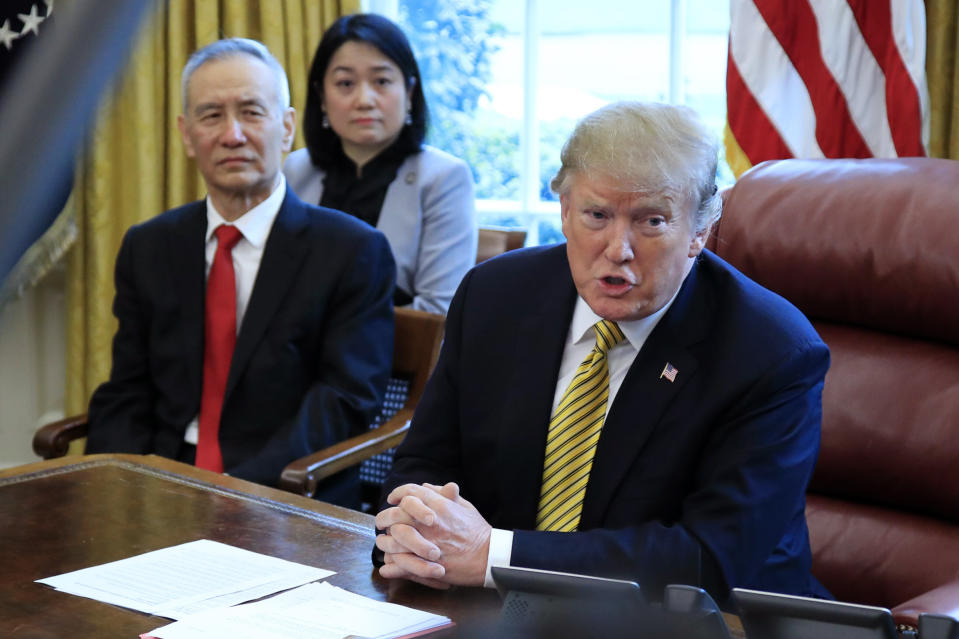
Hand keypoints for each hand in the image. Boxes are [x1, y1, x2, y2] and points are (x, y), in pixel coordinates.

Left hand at [375, 482, 490, 587]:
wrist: (488, 556)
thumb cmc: (478, 531)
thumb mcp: (464, 506)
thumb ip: (443, 494)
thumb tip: (425, 486)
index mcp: (439, 505)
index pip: (411, 492)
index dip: (398, 493)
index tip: (392, 498)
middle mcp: (430, 521)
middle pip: (397, 513)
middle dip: (385, 517)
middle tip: (381, 522)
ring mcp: (427, 542)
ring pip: (394, 537)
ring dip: (386, 540)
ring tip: (384, 542)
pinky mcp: (427, 563)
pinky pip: (401, 562)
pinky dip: (391, 564)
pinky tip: (388, 564)